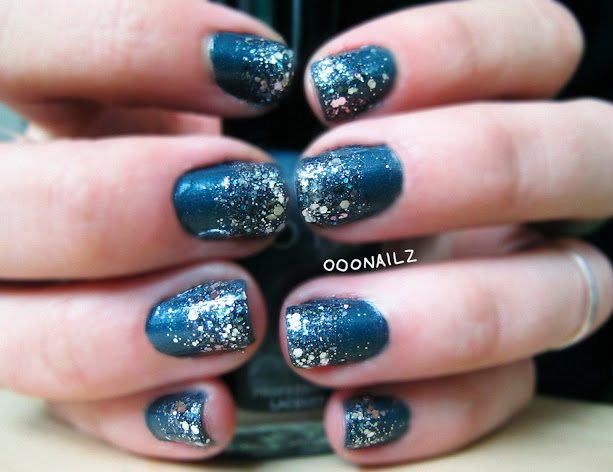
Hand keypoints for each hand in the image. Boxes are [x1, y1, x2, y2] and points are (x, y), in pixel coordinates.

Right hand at [0, 0, 296, 459]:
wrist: (137, 199)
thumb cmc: (152, 128)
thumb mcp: (153, 81)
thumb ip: (164, 77)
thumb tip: (252, 69)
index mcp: (6, 85)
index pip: (21, 35)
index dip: (135, 43)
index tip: (258, 71)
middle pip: (4, 209)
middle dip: (128, 209)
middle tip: (248, 207)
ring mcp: (6, 291)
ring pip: (12, 335)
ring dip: (128, 333)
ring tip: (237, 316)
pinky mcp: (49, 361)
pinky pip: (71, 413)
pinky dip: (140, 415)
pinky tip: (209, 408)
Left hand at [279, 0, 612, 464]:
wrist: (240, 310)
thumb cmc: (257, 204)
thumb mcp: (266, 140)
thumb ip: (290, 115)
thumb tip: (247, 72)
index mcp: (490, 112)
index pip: (538, 42)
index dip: (457, 46)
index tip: (328, 86)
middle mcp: (527, 198)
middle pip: (594, 153)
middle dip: (474, 166)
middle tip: (334, 196)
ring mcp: (524, 287)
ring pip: (567, 292)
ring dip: (450, 313)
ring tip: (316, 327)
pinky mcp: (497, 375)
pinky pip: (511, 395)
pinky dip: (436, 408)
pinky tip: (350, 413)